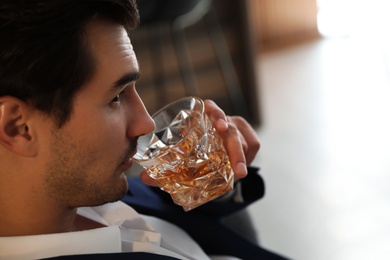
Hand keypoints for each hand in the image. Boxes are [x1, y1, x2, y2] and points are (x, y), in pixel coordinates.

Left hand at [139, 99, 259, 185]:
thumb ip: (162, 168)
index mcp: (203, 117)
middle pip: (233, 128)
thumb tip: (143, 178)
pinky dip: (249, 157)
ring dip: (242, 157)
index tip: (220, 127)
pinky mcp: (247, 138)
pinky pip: (254, 145)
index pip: (211, 108)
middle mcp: (221, 120)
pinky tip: (241, 169)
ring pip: (246, 139)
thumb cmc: (191, 152)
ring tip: (238, 173)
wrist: (208, 154)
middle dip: (237, 149)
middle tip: (237, 169)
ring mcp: (236, 128)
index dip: (216, 114)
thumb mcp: (178, 158)